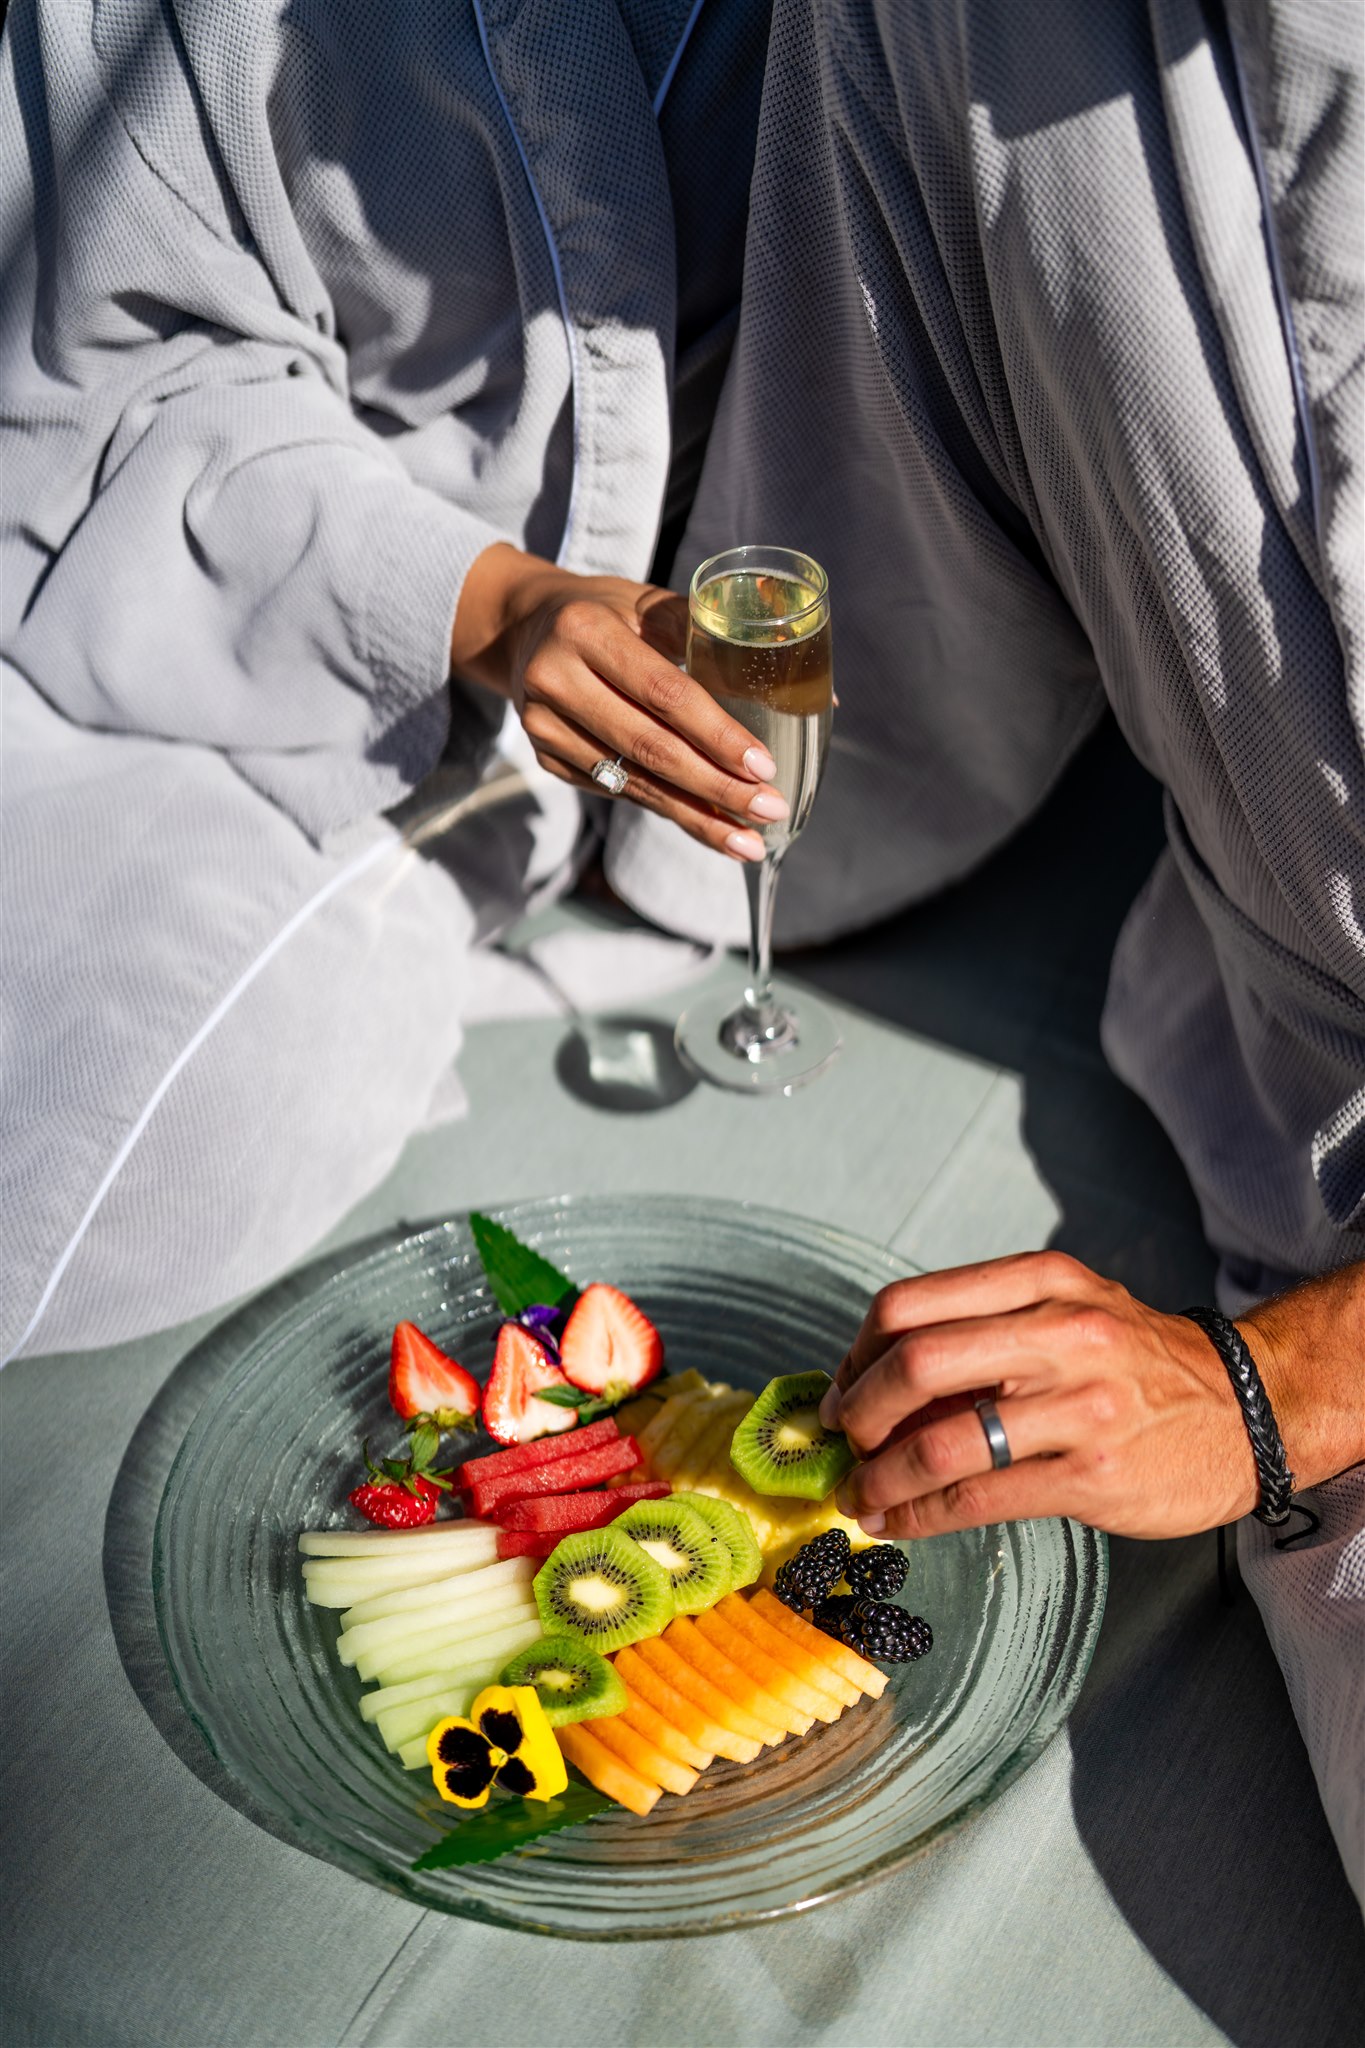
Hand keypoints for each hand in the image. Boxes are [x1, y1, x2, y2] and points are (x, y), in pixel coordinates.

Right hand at [451, 542, 785, 860]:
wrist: (525, 628)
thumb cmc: (608, 612)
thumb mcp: (648, 603)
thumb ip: (714, 636)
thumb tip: (816, 693)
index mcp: (585, 630)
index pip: (663, 693)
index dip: (716, 735)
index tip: (764, 767)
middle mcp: (555, 680)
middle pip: (649, 748)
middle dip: (715, 788)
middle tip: (768, 811)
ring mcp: (544, 726)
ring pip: (633, 781)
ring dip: (696, 816)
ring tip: (748, 840)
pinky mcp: (546, 758)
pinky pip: (617, 791)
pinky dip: (668, 810)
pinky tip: (710, 826)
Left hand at [822, 1252, 1266, 1540]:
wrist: (1247, 1409)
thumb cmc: (1135, 1361)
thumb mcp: (1067, 1311)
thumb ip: (983, 1331)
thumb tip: (873, 1383)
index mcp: (1041, 1282)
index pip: (908, 1305)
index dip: (855, 1354)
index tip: (841, 1389)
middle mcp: (1060, 1334)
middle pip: (913, 1364)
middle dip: (857, 1412)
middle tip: (843, 1442)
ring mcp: (1080, 1407)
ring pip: (939, 1443)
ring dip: (879, 1477)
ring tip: (860, 1494)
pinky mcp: (1092, 1476)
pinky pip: (978, 1498)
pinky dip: (921, 1515)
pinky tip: (900, 1521)